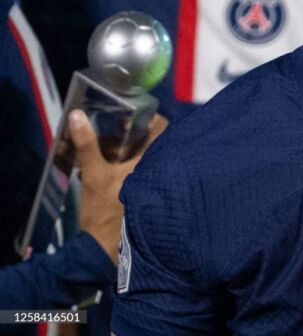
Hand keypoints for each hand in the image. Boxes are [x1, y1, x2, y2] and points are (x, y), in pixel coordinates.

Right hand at [70, 110, 166, 263]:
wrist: (103, 249)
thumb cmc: (104, 211)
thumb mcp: (94, 175)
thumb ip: (88, 144)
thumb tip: (77, 114)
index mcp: (154, 164)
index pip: (163, 130)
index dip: (150, 119)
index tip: (131, 116)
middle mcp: (161, 172)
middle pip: (151, 143)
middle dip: (131, 136)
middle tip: (113, 131)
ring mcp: (153, 185)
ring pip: (141, 157)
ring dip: (123, 151)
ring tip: (105, 149)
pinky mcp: (144, 196)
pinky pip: (136, 172)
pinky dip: (122, 166)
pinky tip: (104, 168)